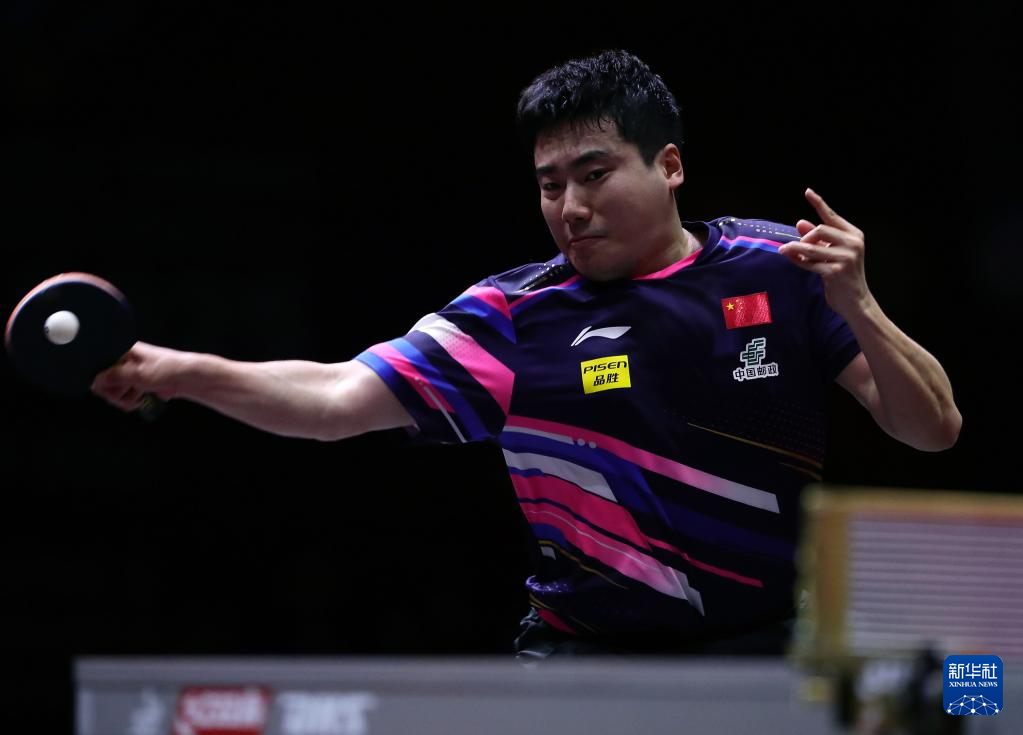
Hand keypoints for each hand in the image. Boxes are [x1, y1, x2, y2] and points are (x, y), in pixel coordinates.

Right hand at [91, 341, 188, 411]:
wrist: (189, 378)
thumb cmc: (168, 368)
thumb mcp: (137, 373)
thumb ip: (114, 377)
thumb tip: (96, 382)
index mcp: (124, 351)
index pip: (101, 367)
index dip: (102, 382)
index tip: (108, 391)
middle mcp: (128, 361)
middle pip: (108, 381)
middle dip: (114, 393)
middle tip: (123, 398)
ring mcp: (134, 373)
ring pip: (118, 390)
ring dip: (123, 399)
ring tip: (134, 401)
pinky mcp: (141, 383)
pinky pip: (128, 394)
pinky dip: (131, 400)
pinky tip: (139, 401)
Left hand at [778, 188, 872, 317]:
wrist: (855, 301)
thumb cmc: (842, 275)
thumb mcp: (832, 253)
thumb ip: (817, 239)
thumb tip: (800, 222)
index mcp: (854, 235)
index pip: (832, 216)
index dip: (819, 203)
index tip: (807, 192)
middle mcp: (853, 244)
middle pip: (820, 230)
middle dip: (805, 237)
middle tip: (796, 246)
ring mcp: (845, 258)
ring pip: (811, 247)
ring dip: (795, 248)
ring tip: (783, 249)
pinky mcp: (835, 272)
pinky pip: (809, 262)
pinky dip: (798, 260)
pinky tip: (790, 258)